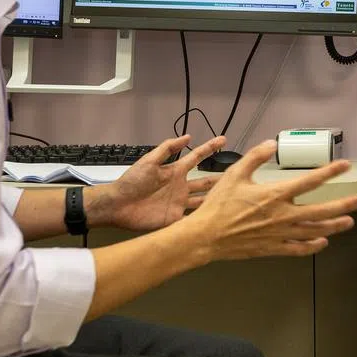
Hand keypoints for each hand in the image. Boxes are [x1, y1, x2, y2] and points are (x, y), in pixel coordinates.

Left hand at [87, 135, 223, 232]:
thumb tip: (187, 136)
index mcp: (175, 172)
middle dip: (221, 178)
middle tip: (239, 176)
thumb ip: (167, 148)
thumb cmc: (131, 181)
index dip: (210, 148)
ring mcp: (179, 204)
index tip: (224, 139)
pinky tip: (217, 220)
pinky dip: (204, 220)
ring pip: (203, 200)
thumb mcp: (149, 161)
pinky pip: (191, 220)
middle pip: (205, 182)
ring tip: (233, 198)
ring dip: (216, 199)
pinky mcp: (174, 219)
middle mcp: (180, 187)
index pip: (197, 158)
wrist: (117, 205)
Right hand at [180, 140, 356, 261]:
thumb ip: (255, 157)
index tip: (345, 166)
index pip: (309, 181)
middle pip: (321, 210)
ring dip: (334, 226)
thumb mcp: (234, 174)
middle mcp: (282, 215)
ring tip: (348, 222)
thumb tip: (272, 144)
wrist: (206, 236)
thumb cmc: (219, 205)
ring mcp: (279, 234)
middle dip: (343, 205)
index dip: (329, 172)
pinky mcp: (273, 248)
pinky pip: (299, 248)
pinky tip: (322, 242)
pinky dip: (313, 246)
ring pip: (314, 231)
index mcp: (274, 194)